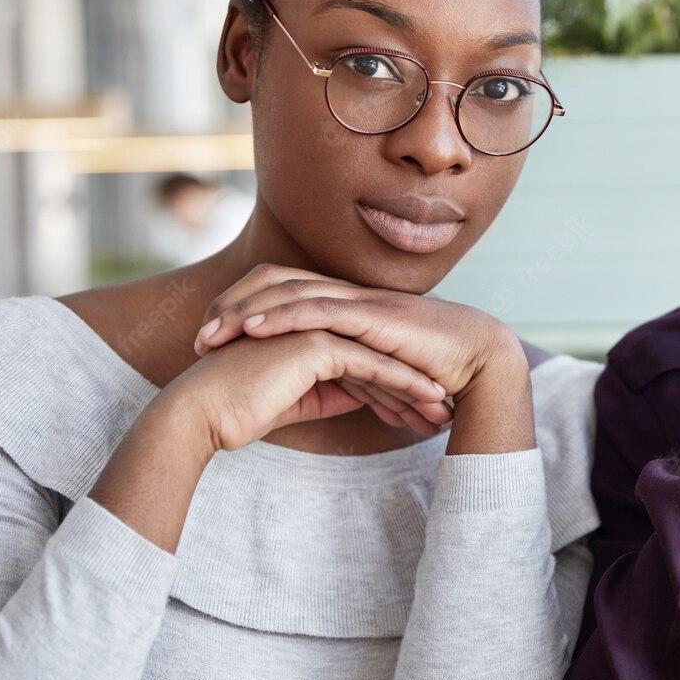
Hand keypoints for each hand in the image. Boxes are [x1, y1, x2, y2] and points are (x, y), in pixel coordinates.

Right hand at [155, 329, 448, 454]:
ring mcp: (317, 329)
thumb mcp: (299, 400)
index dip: (395, 384)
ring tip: (445, 409)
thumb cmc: (239, 410)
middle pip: (379, 352)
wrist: (200, 414)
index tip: (422, 408)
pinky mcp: (317, 345)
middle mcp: (316, 324)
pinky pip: (371, 366)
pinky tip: (428, 400)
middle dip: (414, 383)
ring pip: (381, 356)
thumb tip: (368, 394)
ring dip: (416, 384)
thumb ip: (333, 389)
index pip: (364, 356)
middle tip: (444, 408)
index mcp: (310, 331)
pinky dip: (403, 384)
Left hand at [192, 264, 529, 443]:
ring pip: (290, 292)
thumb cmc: (435, 371)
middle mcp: (350, 294)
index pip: (283, 291)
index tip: (212, 339)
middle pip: (276, 282)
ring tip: (210, 336)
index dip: (244, 308)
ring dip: (245, 312)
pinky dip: (281, 316)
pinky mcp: (374, 316)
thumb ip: (348, 374)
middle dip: (231, 306)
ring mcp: (361, 301)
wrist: (481, 364)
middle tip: (198, 338)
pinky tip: (252, 330)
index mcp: (348, 304)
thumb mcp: (376, 373)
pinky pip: (318, 309)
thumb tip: (318, 397)